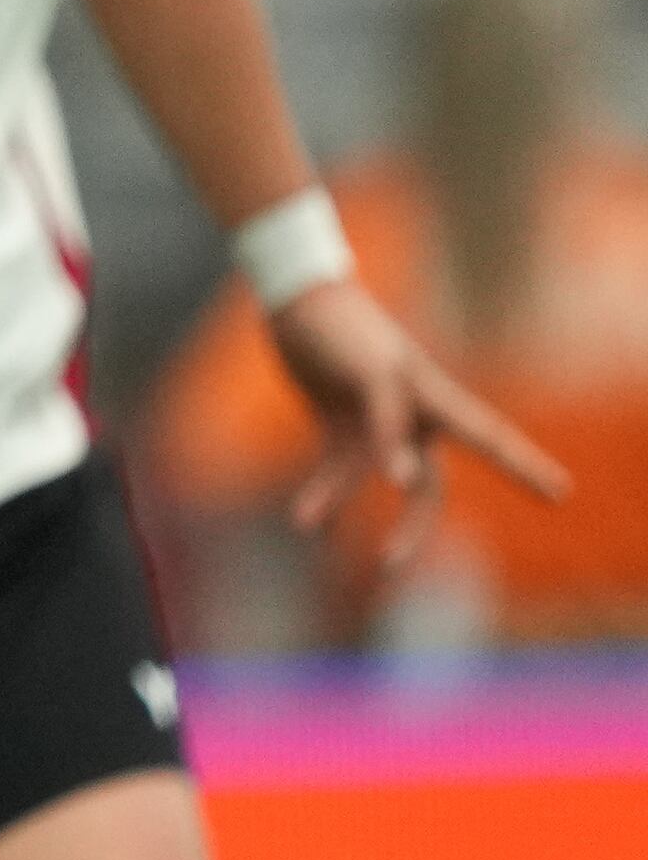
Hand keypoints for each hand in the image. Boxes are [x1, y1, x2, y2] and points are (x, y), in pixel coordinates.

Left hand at [272, 276, 569, 556]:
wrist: (297, 298)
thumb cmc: (346, 330)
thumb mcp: (373, 373)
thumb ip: (391, 425)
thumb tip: (405, 482)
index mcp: (434, 396)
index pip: (489, 437)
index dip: (526, 467)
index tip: (562, 494)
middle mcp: (413, 414)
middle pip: (426, 482)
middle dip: (414, 524)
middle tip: (392, 562)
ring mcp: (376, 421)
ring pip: (373, 476)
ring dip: (341, 502)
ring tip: (307, 526)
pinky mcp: (340, 423)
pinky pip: (337, 466)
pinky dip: (321, 489)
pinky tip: (303, 519)